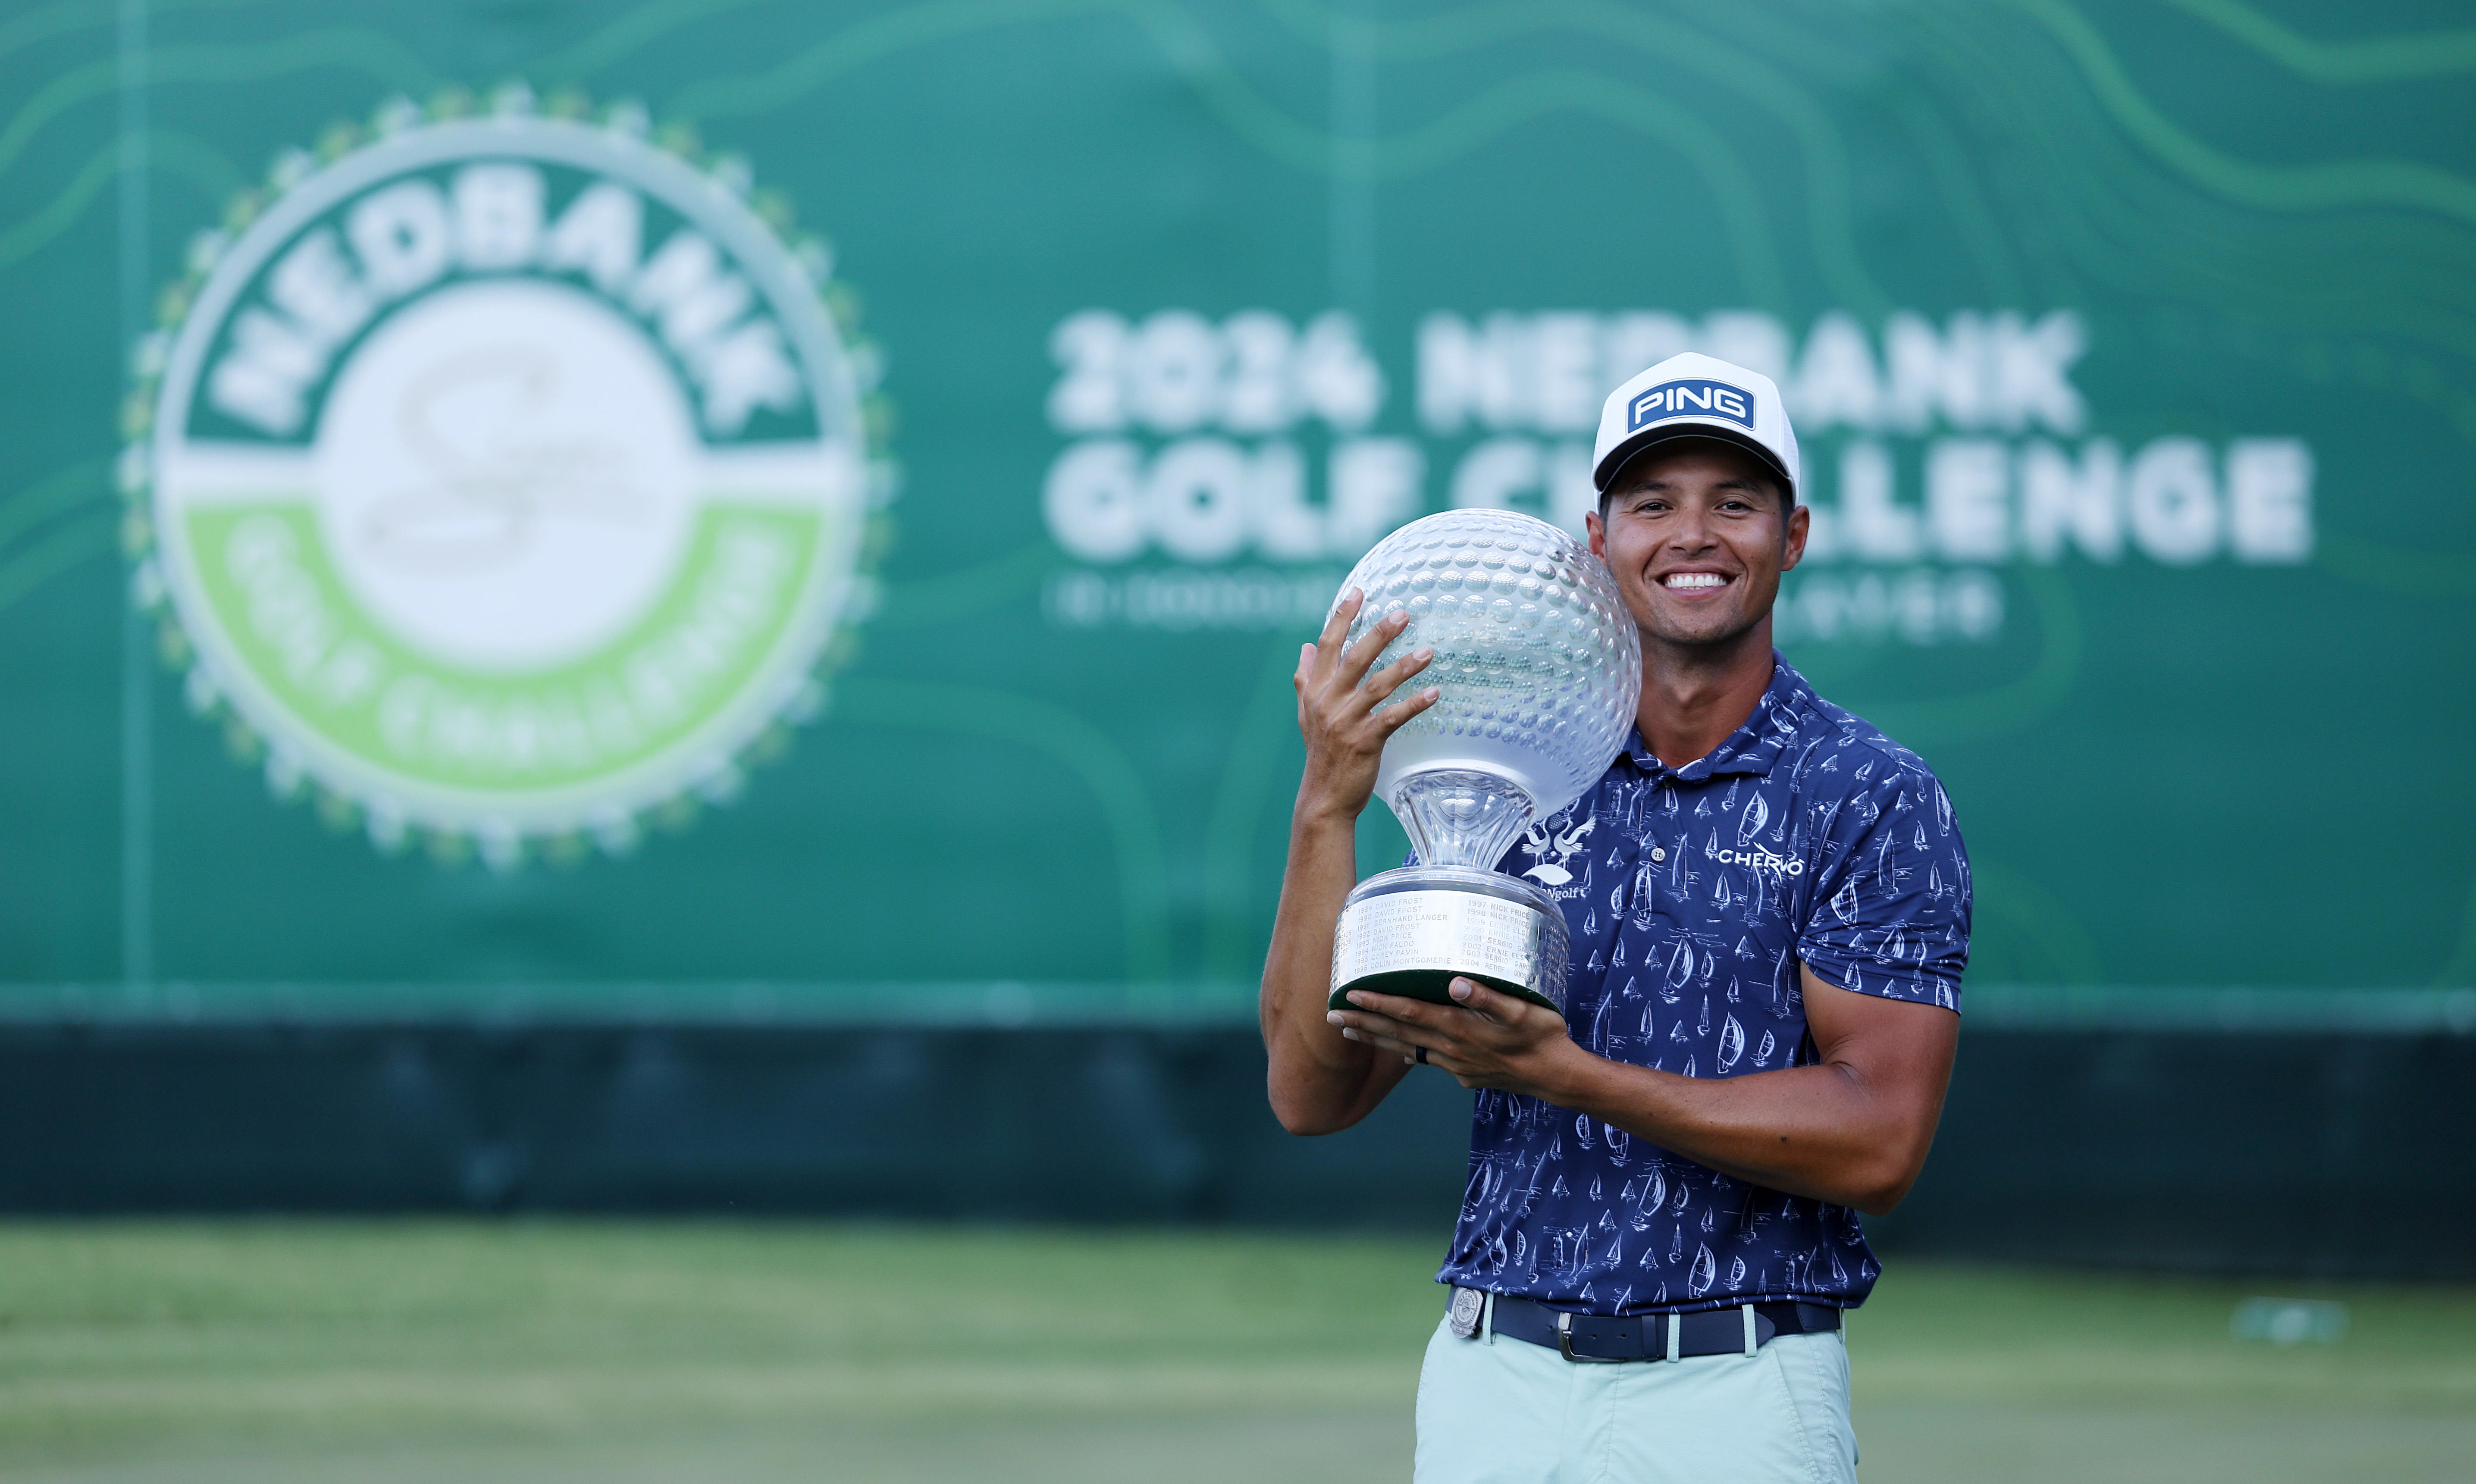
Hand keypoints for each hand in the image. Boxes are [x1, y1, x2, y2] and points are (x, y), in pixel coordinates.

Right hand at [1293, 589, 1438, 822]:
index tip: (1358, 592)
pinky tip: (1435, 692)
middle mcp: (1328, 702)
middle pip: (1354, 658)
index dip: (1342, 617)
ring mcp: (1346, 722)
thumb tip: (1304, 647)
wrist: (1323, 797)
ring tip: (1429, 651)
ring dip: (1404, 666)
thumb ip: (1306, 678)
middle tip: (1403, 612)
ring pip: (1377, 685)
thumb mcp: (1307, 713)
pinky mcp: (1365, 741)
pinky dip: (1415, 704)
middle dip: (1378, 633)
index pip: (1327, 646)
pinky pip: (1393, 717)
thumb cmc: (1321, 753)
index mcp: (1316, 691)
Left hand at [1325, 977, 1580, 1096]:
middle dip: (1363, 1021)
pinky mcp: (1462, 1073)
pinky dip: (1405, 1052)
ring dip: (1376, 1038)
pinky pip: (1426, 1059)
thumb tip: (1454, 982)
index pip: (1409, 1013)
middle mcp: (1450, 1048)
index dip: (1378, 1002)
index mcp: (1459, 1028)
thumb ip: (1487, 996)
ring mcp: (1454, 1063)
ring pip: (1406, 1048)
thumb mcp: (1521, 1011)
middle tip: (1330, 1014)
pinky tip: (1397, 1050)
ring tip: (1348, 1030)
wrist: (1555, 1077)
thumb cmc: (1541, 1037)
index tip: (1350, 994)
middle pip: (1397, 1032)